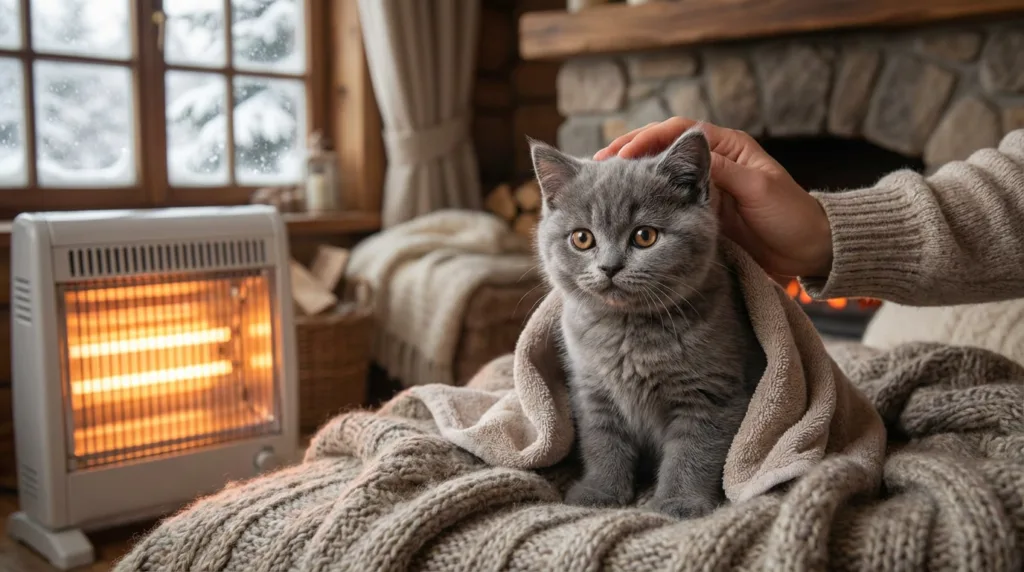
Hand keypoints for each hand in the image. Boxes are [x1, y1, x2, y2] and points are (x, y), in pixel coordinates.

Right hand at [596, 118, 833, 277]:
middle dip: (628, 156)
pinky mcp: (697, 213)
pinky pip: (662, 203)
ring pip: (656, 177)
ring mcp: (701, 189)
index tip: (622, 156)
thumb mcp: (759, 188)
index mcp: (727, 146)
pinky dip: (640, 204)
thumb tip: (686, 151)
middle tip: (598, 168)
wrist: (806, 250)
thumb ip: (723, 171)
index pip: (678, 132)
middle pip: (660, 150)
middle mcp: (710, 163)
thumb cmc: (791, 215)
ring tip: (600, 186)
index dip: (648, 139)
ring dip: (629, 181)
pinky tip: (620, 210)